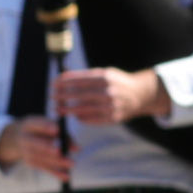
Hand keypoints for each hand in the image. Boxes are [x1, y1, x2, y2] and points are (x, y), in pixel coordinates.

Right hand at [0, 116, 71, 180]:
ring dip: (56, 162)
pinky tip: (66, 176)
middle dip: (47, 148)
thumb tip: (77, 148)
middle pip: (35, 144)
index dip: (46, 127)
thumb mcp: (48, 125)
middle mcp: (25, 138)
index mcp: (30, 125)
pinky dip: (56, 173)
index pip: (37, 124)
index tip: (57, 129)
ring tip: (71, 164)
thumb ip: (63, 133)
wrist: (17, 138)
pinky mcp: (31, 162)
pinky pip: (44, 168)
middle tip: (59, 151)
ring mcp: (26, 152)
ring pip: (41, 158)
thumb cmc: (40, 129)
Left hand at [52, 67, 171, 123]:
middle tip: (52, 96)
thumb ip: (86, 77)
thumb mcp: (105, 73)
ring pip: (84, 109)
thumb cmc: (117, 82)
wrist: (140, 95)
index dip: (64, 82)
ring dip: (67, 109)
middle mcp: (108, 91)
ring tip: (57, 108)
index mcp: (105, 77)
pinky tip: (74, 115)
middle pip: (79, 95)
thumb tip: (63, 78)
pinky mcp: (112, 117)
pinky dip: (81, 118)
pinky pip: (92, 119)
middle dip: (63, 95)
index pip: (80, 79)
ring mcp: (110, 106)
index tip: (53, 83)